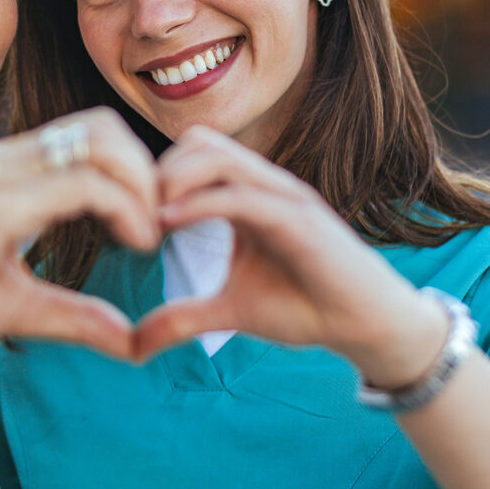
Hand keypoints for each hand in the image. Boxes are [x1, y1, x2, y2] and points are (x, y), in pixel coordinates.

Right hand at [0, 108, 159, 358]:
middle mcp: (6, 160)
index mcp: (7, 172)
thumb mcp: (17, 305)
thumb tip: (130, 341)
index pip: (88, 138)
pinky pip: (85, 183)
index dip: (131, 173)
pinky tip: (135, 243)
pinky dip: (126, 207)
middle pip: (103, 126)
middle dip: (145, 169)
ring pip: (101, 143)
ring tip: (148, 234)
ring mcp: (2, 175)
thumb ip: (74, 315)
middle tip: (157, 224)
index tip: (147, 226)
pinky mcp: (0, 203)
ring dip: (143, 184)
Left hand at [135, 126, 446, 386]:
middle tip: (129, 213)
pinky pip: (241, 195)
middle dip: (155, 170)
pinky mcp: (299, 219)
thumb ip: (182, 318)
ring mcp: (283, 197)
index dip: (152, 176)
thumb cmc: (304, 308)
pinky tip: (167, 224)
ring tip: (145, 218)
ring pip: (217, 156)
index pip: (191, 155)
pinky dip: (199, 203)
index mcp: (246, 196)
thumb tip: (134, 346)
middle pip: (198, 141)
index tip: (124, 214)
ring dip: (171, 178)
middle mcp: (264, 186)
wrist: (365, 326)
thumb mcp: (229, 312)